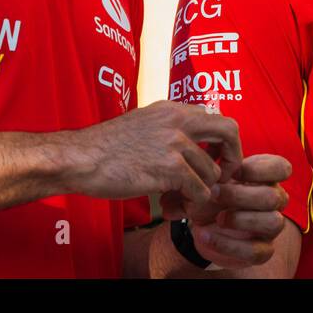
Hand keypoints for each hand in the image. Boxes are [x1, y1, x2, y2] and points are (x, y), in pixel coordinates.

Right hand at [67, 101, 242, 202]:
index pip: (216, 119)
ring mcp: (176, 142)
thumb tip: (194, 150)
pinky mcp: (170, 166)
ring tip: (179, 198)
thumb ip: (169, 129)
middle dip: (231, 159)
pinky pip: (200, 191)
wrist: (80, 158)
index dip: (221, 145)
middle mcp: (178, 119)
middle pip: (229, 132)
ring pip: (213, 173)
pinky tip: (172, 204)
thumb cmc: (106, 148)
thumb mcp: (143, 124)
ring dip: (200, 191)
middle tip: (218, 178)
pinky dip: (190, 203)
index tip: (213, 162)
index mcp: (172, 109)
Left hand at [162, 154, 291, 268]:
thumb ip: (191, 178)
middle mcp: (273, 201)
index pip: (282, 169)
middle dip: (242, 195)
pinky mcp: (262, 250)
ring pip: (273, 222)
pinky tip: (206, 235)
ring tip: (216, 218)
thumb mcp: (202, 182)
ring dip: (242, 219)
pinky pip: (257, 251)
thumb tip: (174, 191)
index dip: (261, 169)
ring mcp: (269, 226)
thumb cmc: (211, 195)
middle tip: (215, 193)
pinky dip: (229, 245)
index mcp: (265, 178)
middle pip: (275, 196)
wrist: (207, 224)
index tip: (235, 171)